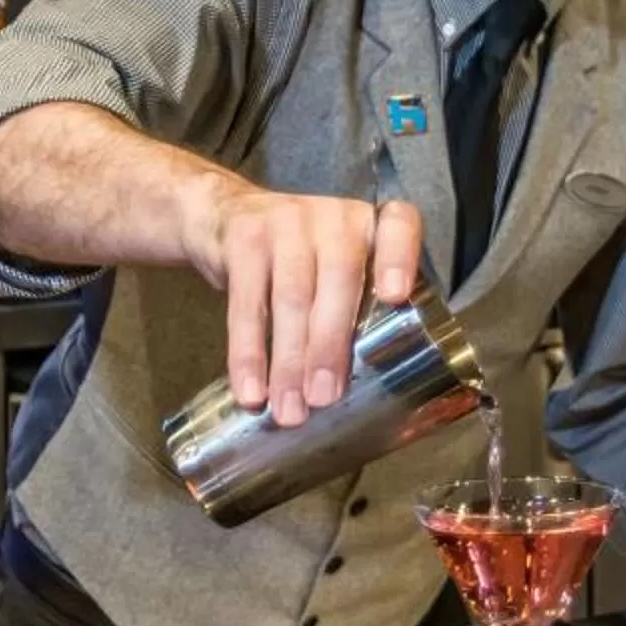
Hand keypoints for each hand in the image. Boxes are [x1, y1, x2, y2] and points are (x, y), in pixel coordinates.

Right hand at [181, 182, 423, 426]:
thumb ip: (360, 307)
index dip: (400, 259)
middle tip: (324, 397)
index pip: (399, 228)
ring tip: (290, 410)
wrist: (225, 215)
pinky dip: (247, 353)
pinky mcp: (245, 238)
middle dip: (330, 343)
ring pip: (291, 298)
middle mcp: (335, 217)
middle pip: (338, 278)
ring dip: (289, 361)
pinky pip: (246, 304)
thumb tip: (371, 393)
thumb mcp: (338, 266)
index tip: (395, 296)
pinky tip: (251, 390)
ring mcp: (288, 221)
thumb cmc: (303, 260)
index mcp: (372, 226)